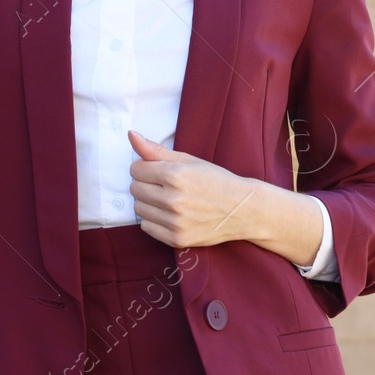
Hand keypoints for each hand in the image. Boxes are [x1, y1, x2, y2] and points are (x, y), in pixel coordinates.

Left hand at [126, 129, 266, 247]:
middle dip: (145, 184)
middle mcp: (173, 199)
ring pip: (138, 209)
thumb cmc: (215, 180)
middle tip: (164, 185)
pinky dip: (154, 221)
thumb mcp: (189, 160)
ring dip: (148, 203)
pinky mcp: (177, 239)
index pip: (136, 169)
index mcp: (176, 175)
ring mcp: (175, 221)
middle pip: (134, 189)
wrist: (243, 210)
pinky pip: (146, 228)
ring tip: (168, 200)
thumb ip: (156, 150)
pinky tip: (170, 215)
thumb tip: (131, 135)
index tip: (158, 171)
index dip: (145, 168)